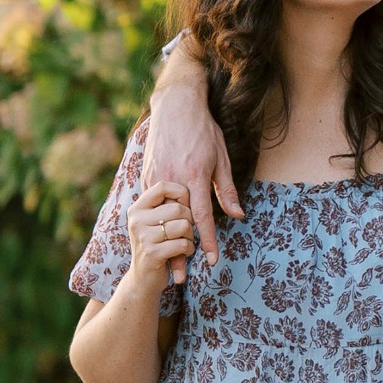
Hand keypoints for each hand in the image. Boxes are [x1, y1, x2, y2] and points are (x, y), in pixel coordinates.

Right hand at [126, 182, 196, 285]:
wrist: (143, 280)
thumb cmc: (157, 246)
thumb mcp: (156, 222)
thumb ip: (168, 204)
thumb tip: (189, 186)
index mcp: (137, 207)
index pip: (163, 186)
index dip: (181, 193)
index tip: (186, 205)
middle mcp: (136, 219)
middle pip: (178, 208)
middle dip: (190, 220)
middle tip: (186, 231)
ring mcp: (142, 236)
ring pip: (183, 225)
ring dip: (190, 236)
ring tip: (184, 242)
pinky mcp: (152, 253)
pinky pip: (183, 243)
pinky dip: (189, 249)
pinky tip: (183, 252)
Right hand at [143, 49, 241, 266]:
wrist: (175, 107)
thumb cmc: (203, 131)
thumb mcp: (221, 158)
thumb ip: (227, 189)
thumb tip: (238, 215)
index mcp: (194, 176)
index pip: (202, 218)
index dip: (207, 242)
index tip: (211, 261)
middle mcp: (172, 180)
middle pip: (178, 225)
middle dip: (181, 252)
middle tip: (184, 275)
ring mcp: (154, 179)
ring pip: (162, 218)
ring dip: (168, 241)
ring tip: (174, 261)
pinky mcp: (144, 176)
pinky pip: (151, 206)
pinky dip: (158, 223)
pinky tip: (160, 237)